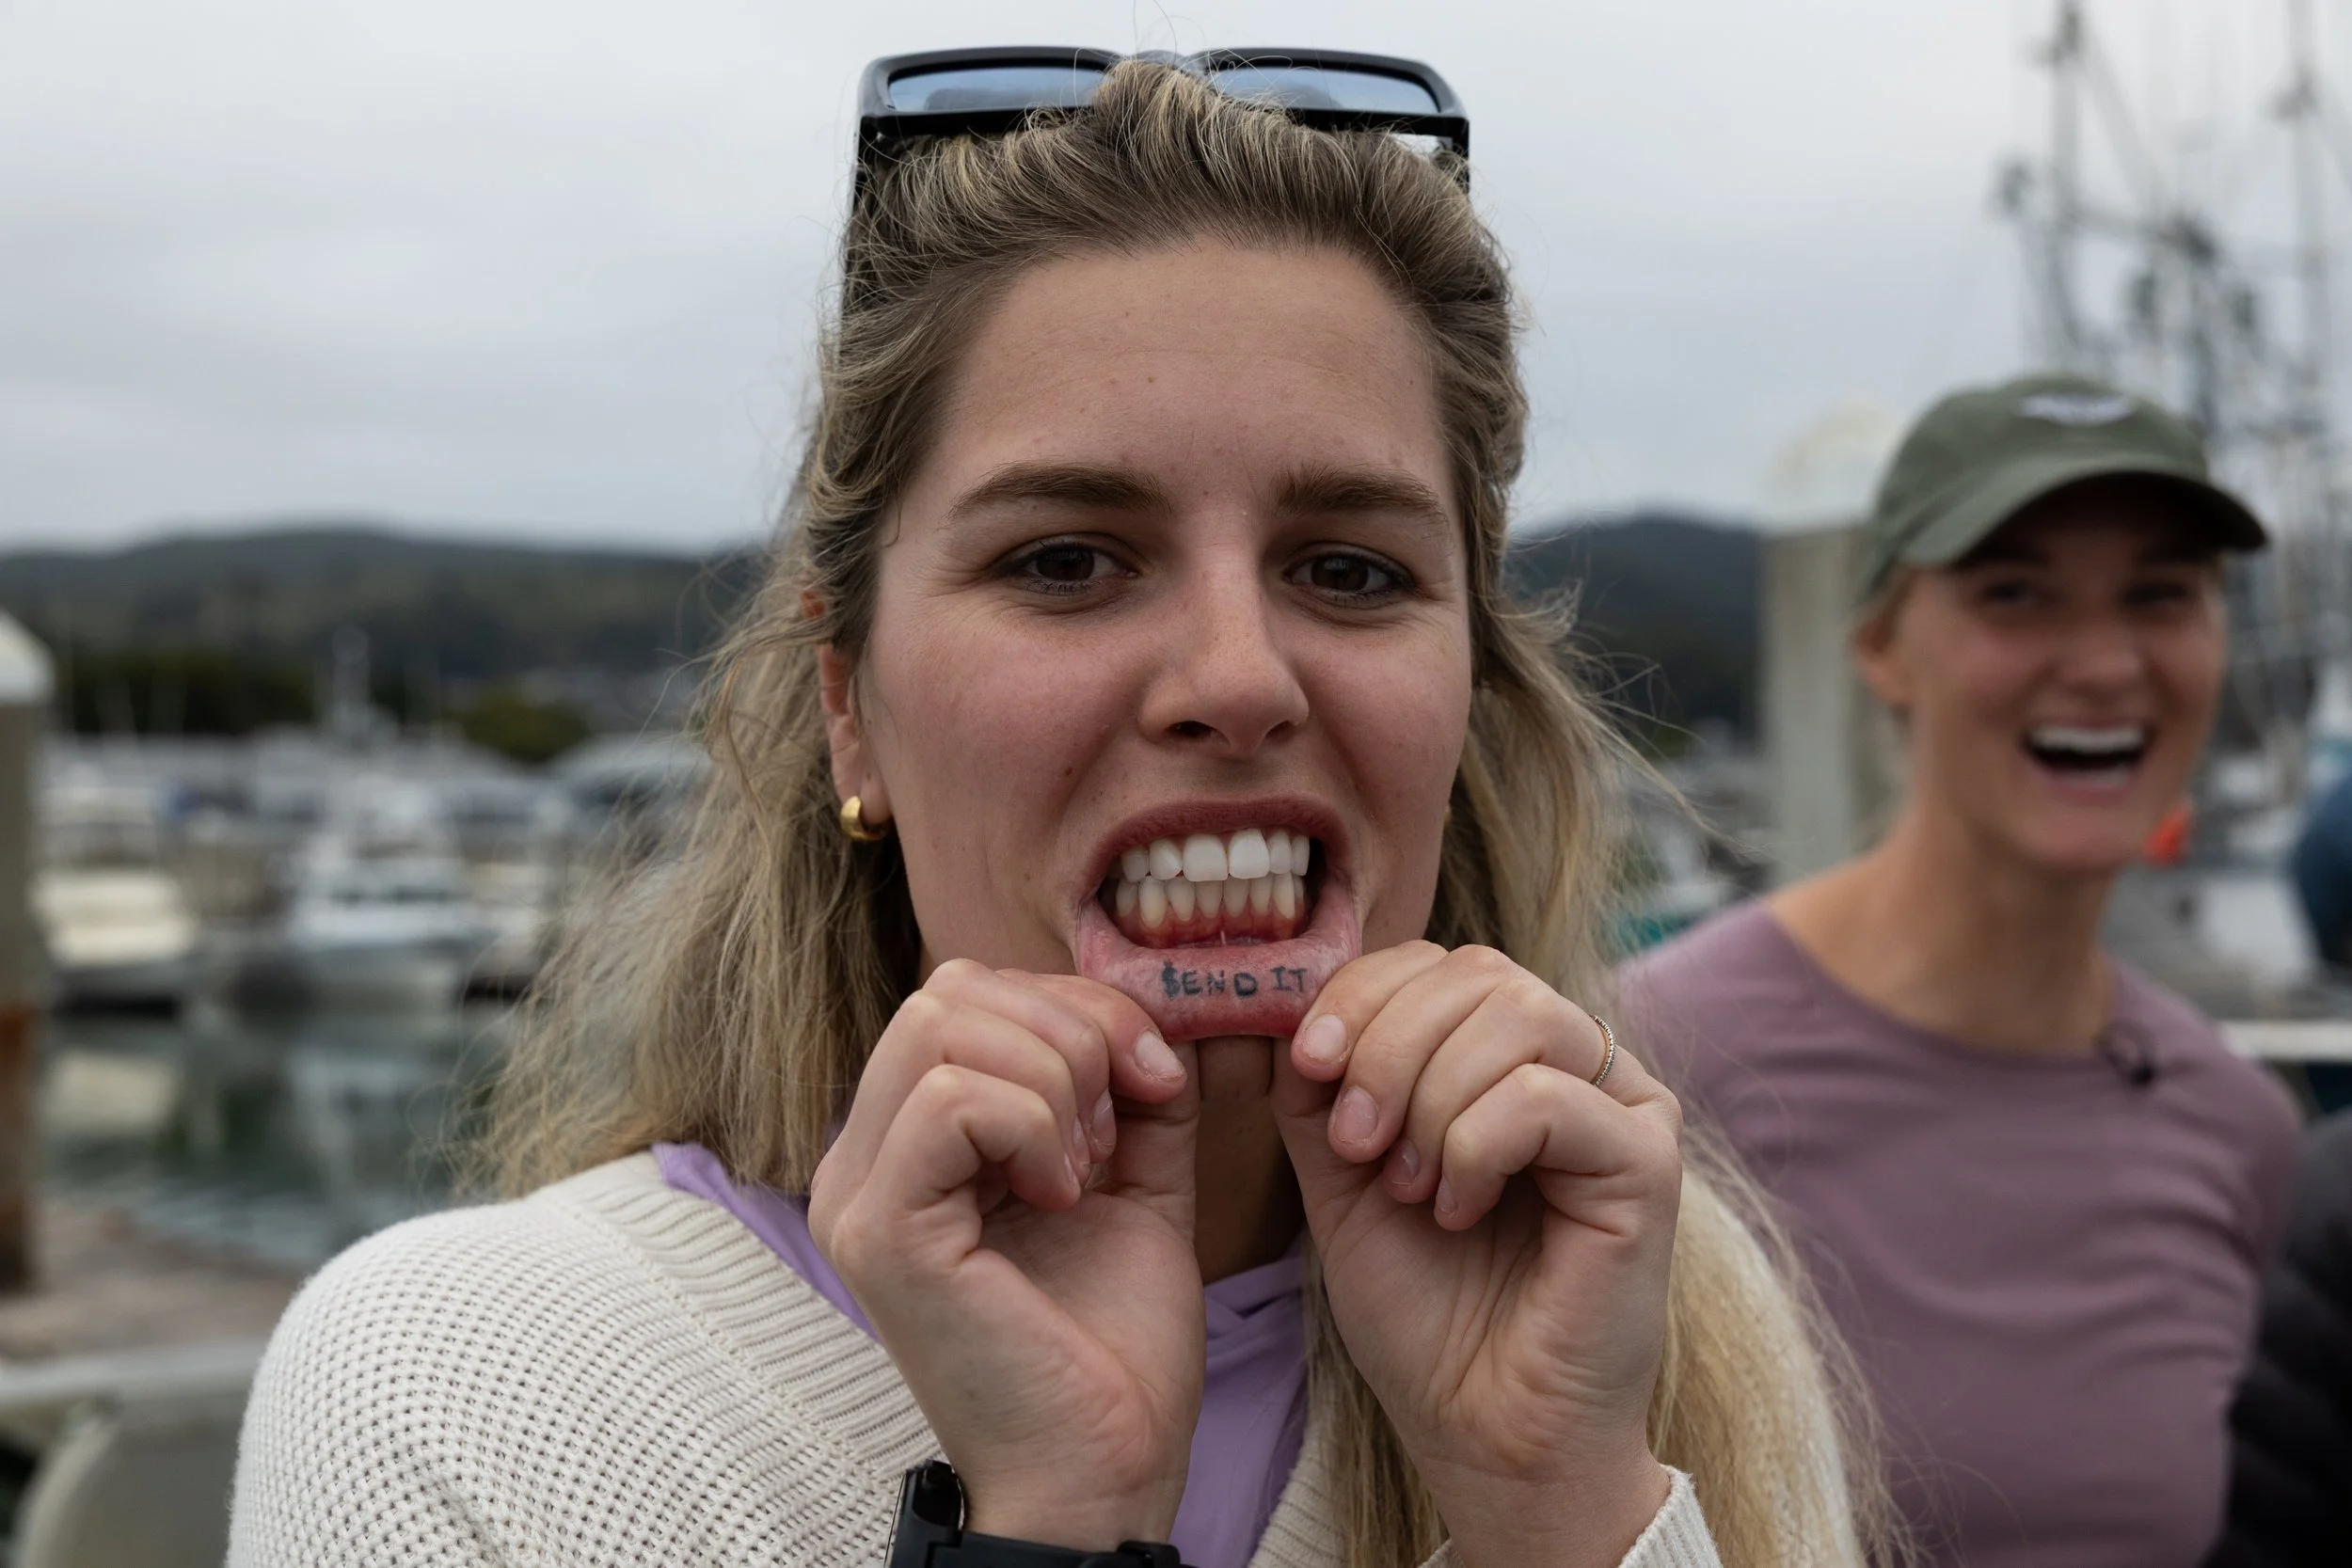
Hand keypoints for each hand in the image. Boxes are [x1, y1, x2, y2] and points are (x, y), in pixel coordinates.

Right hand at [806, 960, 1200, 1549]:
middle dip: (1067, 1032)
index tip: (1149, 1085)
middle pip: (946, 992)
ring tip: (1085, 1172)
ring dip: (1054, 1081)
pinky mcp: (881, 1232)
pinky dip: (1032, 1123)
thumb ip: (1134, 1091)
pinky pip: (946, 1099)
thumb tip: (1152, 1012)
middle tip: (1113, 1131)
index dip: (1075, 1009)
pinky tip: (1063, 1195)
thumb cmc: (1109, 1345)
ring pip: (941, 1026)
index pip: (964, 994)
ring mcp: (859, 1195)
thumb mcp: (1134, 1181)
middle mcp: (863, 1161)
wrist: (1104, 1469)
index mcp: (911, 1144)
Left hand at [1273, 943, 1681, 1567]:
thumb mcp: (1341, 1174)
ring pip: (1516, 1014)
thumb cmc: (1421, 1310)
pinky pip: (1544, 1096)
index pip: (1438, 961)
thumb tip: (1284, 998)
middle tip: (1354, 1144)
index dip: (1361, 993)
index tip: (1307, 1065)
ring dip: (1430, 1098)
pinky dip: (1474, 1148)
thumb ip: (1318, 1085)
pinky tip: (1460, 1214)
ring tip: (1410, 1188)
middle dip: (1386, 1045)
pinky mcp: (1647, 1160)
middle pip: (1477, 971)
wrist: (1479, 1432)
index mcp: (1509, 1056)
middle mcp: (1578, 1065)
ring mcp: (1623, 1106)